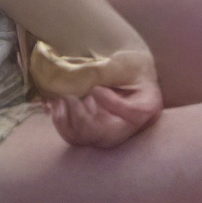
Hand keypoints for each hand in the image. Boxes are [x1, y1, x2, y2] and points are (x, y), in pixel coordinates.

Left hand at [26, 36, 163, 150]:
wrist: (126, 75)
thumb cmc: (130, 66)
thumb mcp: (124, 64)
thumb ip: (109, 71)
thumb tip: (84, 81)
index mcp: (147, 108)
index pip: (133, 114)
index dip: (113, 104)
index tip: (96, 89)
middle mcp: (130, 127)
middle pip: (105, 135)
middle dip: (82, 117)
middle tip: (68, 96)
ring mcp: (110, 133)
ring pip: (86, 139)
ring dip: (67, 120)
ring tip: (60, 98)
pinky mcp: (94, 134)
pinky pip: (74, 137)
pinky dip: (60, 122)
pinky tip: (55, 104)